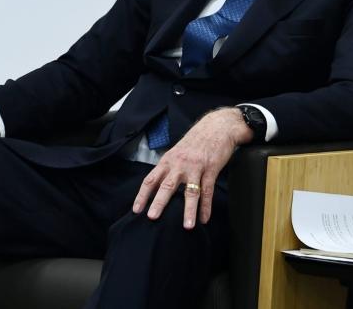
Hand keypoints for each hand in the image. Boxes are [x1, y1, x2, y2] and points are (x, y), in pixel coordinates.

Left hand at [132, 107, 251, 228]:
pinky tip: (204, 219)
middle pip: (166, 186)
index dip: (142, 195)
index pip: (151, 179)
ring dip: (188, 210)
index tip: (136, 210)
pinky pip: (207, 190)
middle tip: (152, 217)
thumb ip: (169, 168)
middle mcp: (179, 164)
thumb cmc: (195, 142)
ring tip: (187, 226)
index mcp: (168, 161)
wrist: (216, 127)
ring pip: (190, 192)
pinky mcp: (211, 169)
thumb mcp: (177, 153)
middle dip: (159, 202)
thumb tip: (158, 186)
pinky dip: (206, 206)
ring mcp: (195, 167)